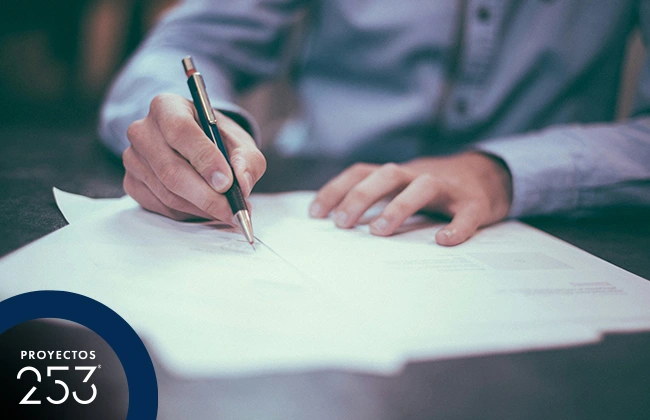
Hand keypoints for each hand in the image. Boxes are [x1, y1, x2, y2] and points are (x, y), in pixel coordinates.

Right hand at [123, 93, 265, 220]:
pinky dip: (188, 213)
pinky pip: (161, 206)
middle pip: (171, 169)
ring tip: (226, 211)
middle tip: (233, 210)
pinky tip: (205, 209)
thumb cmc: (218, 140)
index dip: (204, 159)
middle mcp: (142, 130)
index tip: (227, 183)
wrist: (198, 146)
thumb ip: (247, 160)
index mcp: (167, 107)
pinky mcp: (132, 183)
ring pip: (167, 193)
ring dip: (201, 208)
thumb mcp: (240, 142)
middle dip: (207, 195)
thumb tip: (242, 183)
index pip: (180, 131)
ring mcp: (133, 158)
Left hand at [309, 152, 511, 245]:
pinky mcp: (474, 203)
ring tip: (379, 231)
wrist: (488, 176)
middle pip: (387, 175)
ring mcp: (448, 188)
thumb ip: (376, 200)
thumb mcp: (402, 188)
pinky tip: (444, 241)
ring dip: (399, 206)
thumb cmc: (433, 190)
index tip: (315, 214)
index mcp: (397, 174)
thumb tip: (336, 225)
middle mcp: (418, 175)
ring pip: (422, 186)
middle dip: (361, 196)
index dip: (336, 189)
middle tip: (342, 224)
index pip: (361, 173)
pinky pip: (466, 214)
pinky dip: (457, 227)